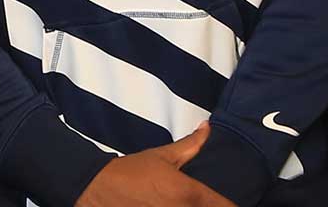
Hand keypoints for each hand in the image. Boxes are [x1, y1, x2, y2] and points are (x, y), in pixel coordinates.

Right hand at [76, 125, 234, 206]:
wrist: (96, 189)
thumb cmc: (129, 172)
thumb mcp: (162, 155)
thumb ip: (190, 144)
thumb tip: (207, 128)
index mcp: (189, 194)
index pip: (225, 206)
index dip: (231, 206)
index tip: (231, 204)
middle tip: (208, 201)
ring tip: (187, 203)